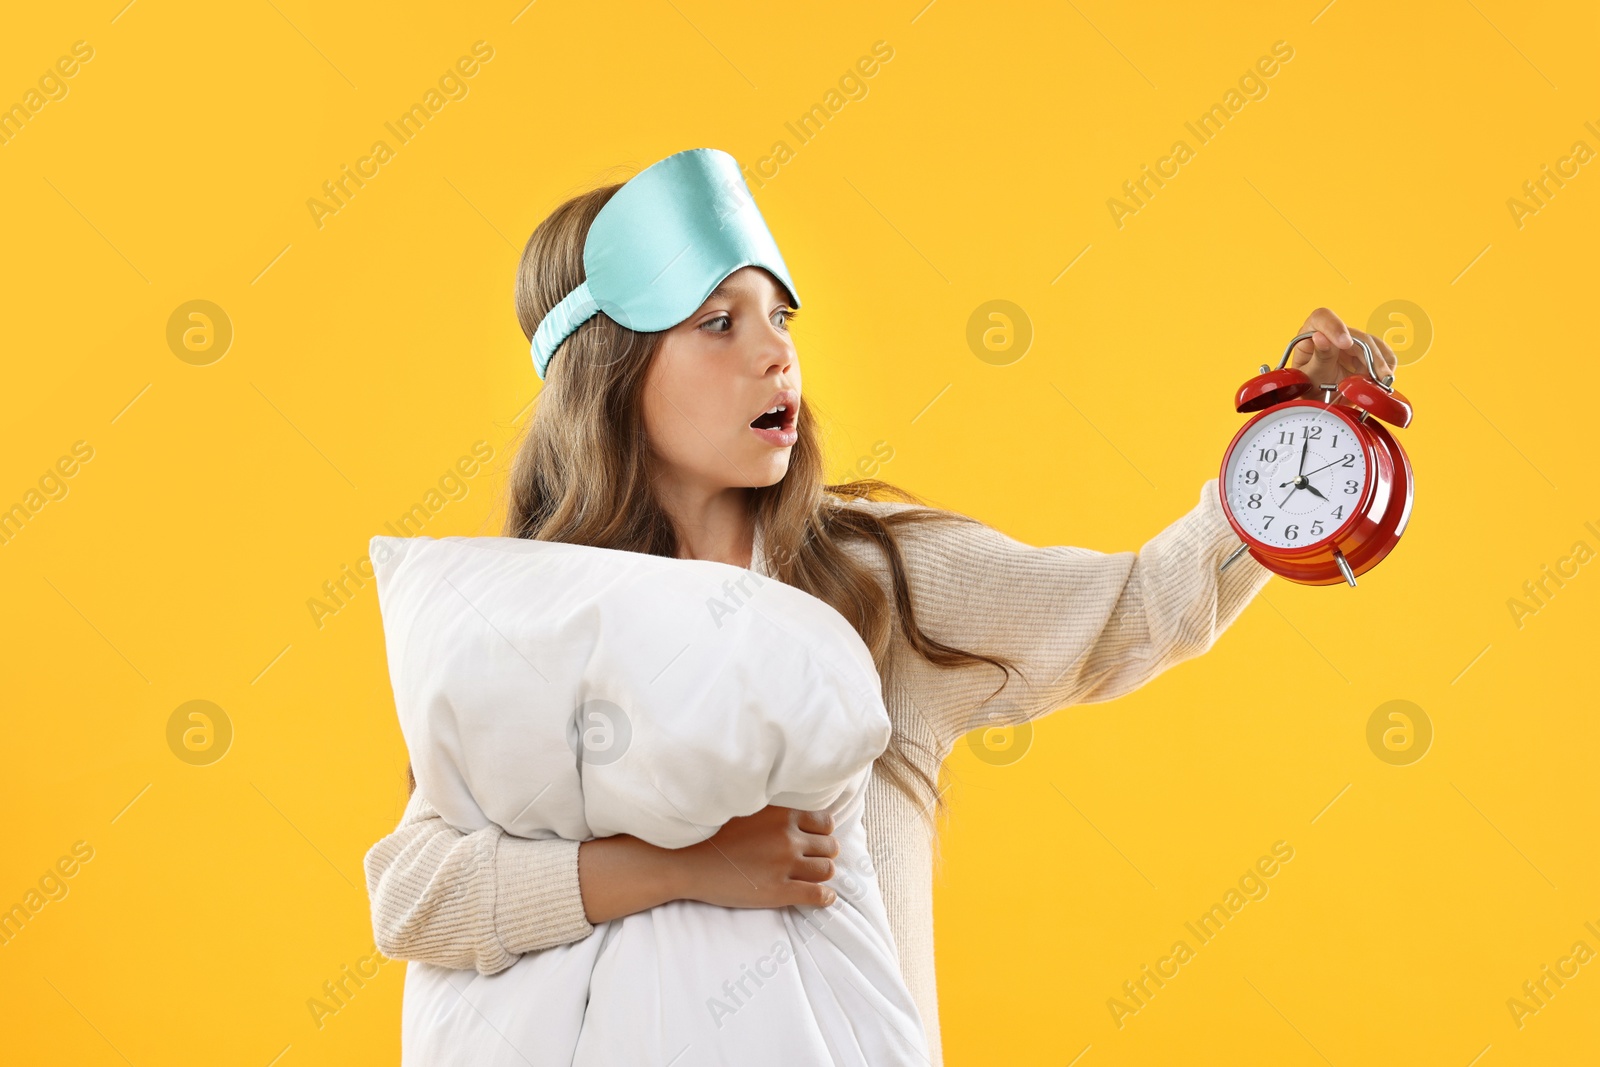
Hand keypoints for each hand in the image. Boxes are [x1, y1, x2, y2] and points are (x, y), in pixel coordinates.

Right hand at [678, 804, 840, 908]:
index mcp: (782, 815)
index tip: (815, 839)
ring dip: (823, 873)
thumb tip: (785, 810)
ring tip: (813, 877)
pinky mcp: (778, 891)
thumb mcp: (745, 808)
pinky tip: (823, 898)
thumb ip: (772, 810)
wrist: (685, 859)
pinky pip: (817, 895)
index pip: (825, 822)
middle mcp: (789, 838)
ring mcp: (785, 866)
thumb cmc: (711, 832)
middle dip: (824, 853)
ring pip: (826, 870)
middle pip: (829, 847)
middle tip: (813, 859)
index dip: (822, 832)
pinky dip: (825, 897)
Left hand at [1289, 308, 1399, 390]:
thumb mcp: (1309, 376)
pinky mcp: (1366, 352)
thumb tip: (1320, 337)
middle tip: (1376, 377)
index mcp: (1311, 332)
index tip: (1345, 344)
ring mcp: (1351, 341)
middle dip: (1370, 356)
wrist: (1319, 400)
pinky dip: (1385, 369)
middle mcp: (1333, 333)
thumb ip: (1318, 359)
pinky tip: (1380, 382)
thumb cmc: (1308, 387)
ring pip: (1374, 344)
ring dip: (1381, 365)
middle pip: (1357, 335)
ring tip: (1379, 384)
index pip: (1323, 317)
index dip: (1335, 327)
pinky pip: (1383, 355)